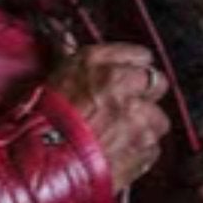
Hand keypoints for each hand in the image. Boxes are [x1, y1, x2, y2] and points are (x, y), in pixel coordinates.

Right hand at [48, 43, 169, 192]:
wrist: (43, 165)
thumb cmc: (43, 122)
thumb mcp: (55, 78)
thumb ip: (71, 56)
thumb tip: (66, 37)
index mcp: (100, 64)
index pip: (141, 56)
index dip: (134, 69)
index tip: (127, 79)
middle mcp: (125, 86)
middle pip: (157, 83)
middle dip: (145, 95)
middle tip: (126, 108)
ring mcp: (140, 119)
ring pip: (158, 118)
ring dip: (144, 126)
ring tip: (119, 136)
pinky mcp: (146, 148)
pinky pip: (152, 147)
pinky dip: (140, 151)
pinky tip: (118, 152)